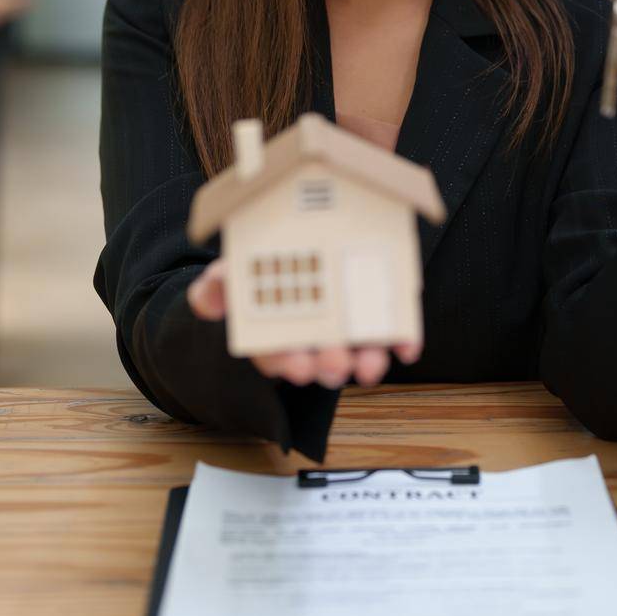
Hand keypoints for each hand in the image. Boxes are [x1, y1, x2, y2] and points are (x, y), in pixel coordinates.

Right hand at [187, 259, 421, 387]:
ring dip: (365, 359)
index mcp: (274, 332)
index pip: (276, 354)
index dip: (287, 362)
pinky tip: (408, 347)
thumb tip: (208, 304)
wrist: (296, 249)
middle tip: (334, 365)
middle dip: (328, 364)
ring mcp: (345, 330)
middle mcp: (311, 338)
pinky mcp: (376, 318)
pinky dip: (402, 340)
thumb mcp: (229, 275)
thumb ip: (216, 287)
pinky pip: (391, 332)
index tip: (297, 366)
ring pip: (357, 351)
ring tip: (369, 365)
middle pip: (319, 357)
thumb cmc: (257, 271)